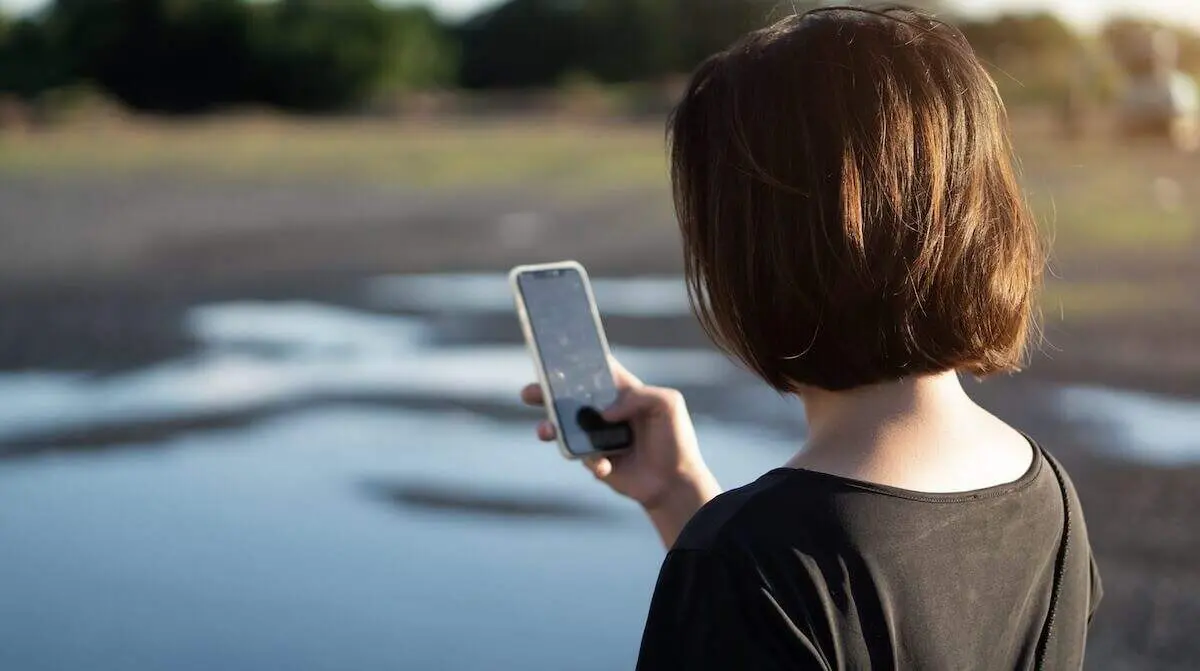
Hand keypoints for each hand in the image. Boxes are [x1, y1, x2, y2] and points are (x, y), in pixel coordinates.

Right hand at [519, 359, 720, 515]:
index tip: (554, 355)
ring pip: (564, 426)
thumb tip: (605, 413)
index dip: (576, 361)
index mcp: (622, 391)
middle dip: (545, 392)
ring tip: (545, 430)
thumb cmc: (676, 439)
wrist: (674, 483)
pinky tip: (605, 466)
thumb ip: (639, 397)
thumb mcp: (668, 404)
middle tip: (529, 392)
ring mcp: (597, 435)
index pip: (595, 369)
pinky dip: (589, 460)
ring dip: (550, 427)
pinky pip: (580, 456)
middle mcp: (605, 410)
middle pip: (569, 396)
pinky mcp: (594, 459)